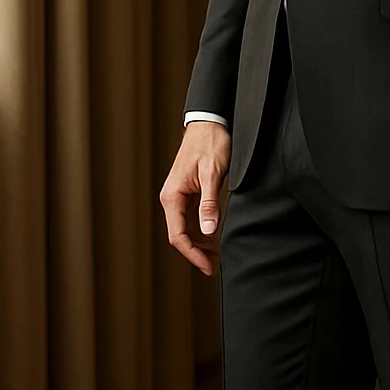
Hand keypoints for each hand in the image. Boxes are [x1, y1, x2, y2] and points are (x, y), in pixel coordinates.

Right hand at [159, 121, 231, 276]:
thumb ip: (210, 203)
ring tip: (216, 257)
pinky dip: (202, 231)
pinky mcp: (189, 194)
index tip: (207, 266)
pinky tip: (214, 239)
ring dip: (200, 245)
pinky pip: (192, 219)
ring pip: (186, 229)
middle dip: (197, 253)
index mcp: (172, 196)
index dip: (192, 254)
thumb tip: (208, 231)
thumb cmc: (209, 143)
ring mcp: (180, 197)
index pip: (178, 235)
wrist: (209, 123)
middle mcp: (172, 199)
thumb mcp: (212, 174)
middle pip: (180, 236)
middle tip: (215, 267)